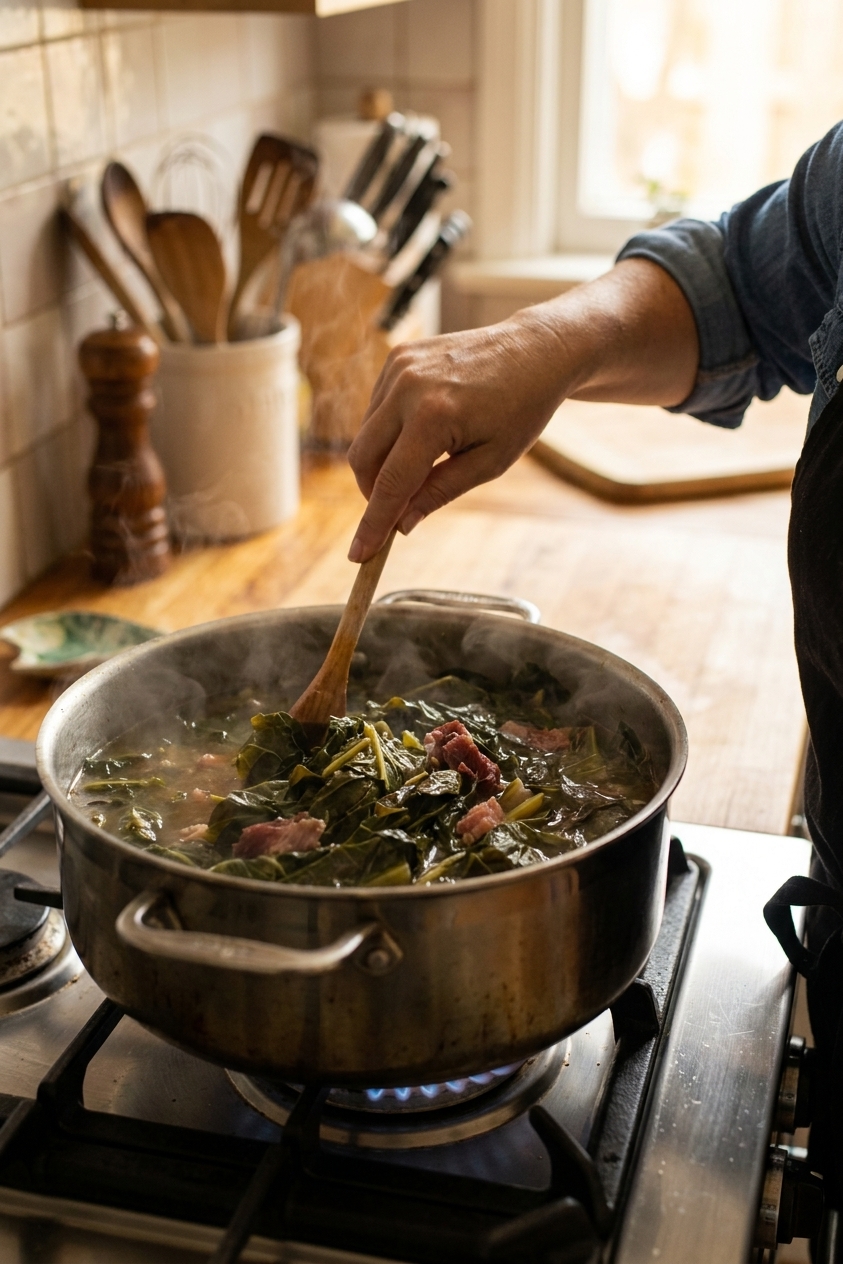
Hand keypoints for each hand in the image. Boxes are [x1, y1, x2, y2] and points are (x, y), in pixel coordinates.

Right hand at [346, 259, 698, 561]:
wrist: (535, 350)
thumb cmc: (521, 410)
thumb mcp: (490, 463)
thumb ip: (439, 493)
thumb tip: (401, 525)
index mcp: (435, 416)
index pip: (391, 484)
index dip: (373, 525)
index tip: (358, 556)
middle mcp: (408, 387)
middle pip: (363, 459)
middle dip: (373, 492)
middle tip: (400, 508)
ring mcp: (399, 367)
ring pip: (366, 435)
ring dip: (384, 461)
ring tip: (428, 461)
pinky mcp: (397, 357)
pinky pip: (376, 409)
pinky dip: (389, 432)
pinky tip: (425, 430)